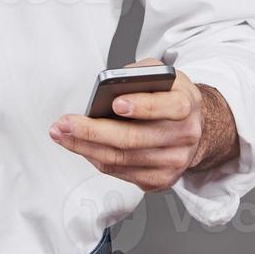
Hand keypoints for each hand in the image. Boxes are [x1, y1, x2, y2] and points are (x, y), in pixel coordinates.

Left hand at [48, 59, 232, 191]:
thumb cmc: (168, 95)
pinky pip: (121, 172)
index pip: (168, 107)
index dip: (142, 106)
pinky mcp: (162, 180)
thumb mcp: (160, 74)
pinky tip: (80, 147)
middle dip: (94, 131)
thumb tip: (109, 85)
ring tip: (61, 134)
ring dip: (85, 148)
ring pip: (122, 158)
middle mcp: (185, 136)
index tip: (115, 103)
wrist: (192, 126)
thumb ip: (138, 74)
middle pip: (135, 138)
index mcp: (187, 104)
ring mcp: (175, 162)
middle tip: (65, 123)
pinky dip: (96, 159)